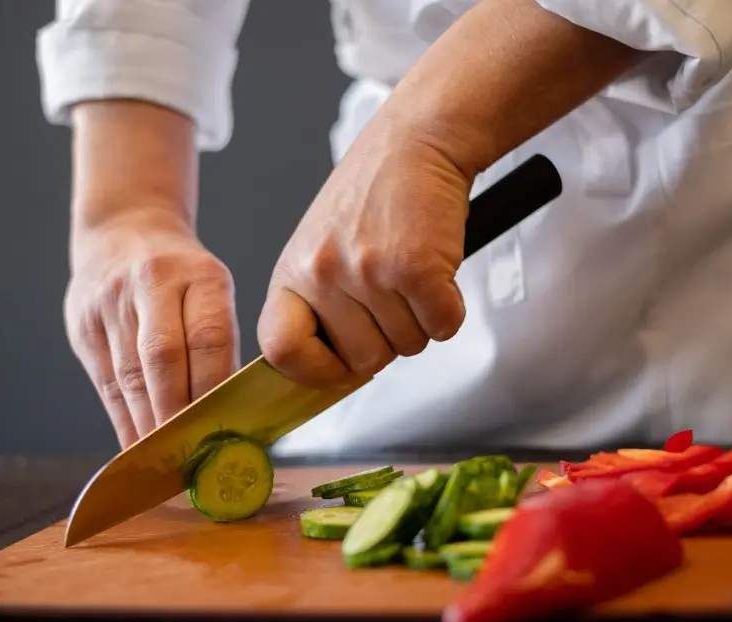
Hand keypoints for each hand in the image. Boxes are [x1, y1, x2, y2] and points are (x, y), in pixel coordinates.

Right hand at [64, 209, 239, 448]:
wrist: (124, 228)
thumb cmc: (183, 276)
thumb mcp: (213, 289)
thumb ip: (219, 344)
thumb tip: (229, 415)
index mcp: (200, 275)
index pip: (209, 337)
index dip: (214, 389)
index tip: (223, 431)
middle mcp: (152, 282)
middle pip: (162, 359)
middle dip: (176, 415)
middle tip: (190, 458)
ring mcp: (111, 302)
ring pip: (129, 375)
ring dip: (147, 425)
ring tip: (165, 463)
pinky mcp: (82, 323)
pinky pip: (105, 383)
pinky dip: (123, 420)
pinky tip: (137, 449)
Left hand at [257, 126, 472, 387]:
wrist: (416, 140)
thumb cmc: (373, 194)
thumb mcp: (320, 247)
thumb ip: (319, 304)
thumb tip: (332, 372)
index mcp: (292, 273)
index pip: (282, 351)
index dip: (314, 370)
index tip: (337, 366)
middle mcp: (323, 274)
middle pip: (363, 361)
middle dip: (388, 339)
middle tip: (393, 295)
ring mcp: (368, 272)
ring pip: (408, 347)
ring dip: (420, 319)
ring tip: (412, 271)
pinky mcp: (416, 268)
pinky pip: (442, 326)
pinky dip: (449, 309)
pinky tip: (437, 272)